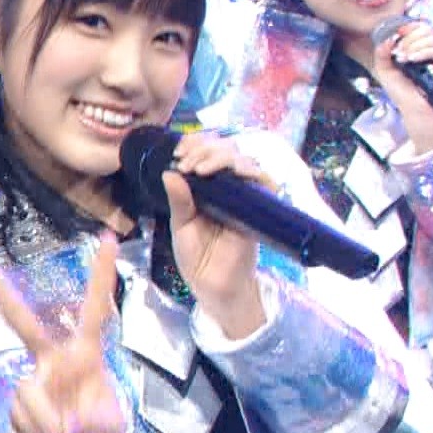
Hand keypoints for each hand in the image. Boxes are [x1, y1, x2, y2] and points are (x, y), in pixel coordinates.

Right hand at [0, 233, 127, 432]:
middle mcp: (52, 360)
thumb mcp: (112, 430)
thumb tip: (68, 424)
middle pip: (23, 322)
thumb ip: (98, 423)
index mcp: (84, 354)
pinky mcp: (14, 407)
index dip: (102, 275)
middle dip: (2, 293)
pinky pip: (22, 420)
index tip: (110, 237)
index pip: (95, 309)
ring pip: (28, 396)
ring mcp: (30, 382)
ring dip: (50, 429)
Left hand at [162, 132, 271, 337]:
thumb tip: (168, 172)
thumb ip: (178, 201)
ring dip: (220, 156)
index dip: (195, 145)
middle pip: (226, 149)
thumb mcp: (181, 227)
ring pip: (243, 159)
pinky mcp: (260, 207)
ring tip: (198, 169)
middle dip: (204, 148)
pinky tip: (225, 175)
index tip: (178, 153)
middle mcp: (227, 187)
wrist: (215, 287)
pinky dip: (247, 171)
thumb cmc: (196, 259)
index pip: (206, 152)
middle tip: (186, 162)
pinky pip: (263, 180)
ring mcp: (245, 196)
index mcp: (206, 187)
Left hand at [373, 21, 432, 152]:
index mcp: (421, 49)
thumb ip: (381, 54)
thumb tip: (387, 39)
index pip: (420, 28)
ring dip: (414, 45)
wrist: (414, 111)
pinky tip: (412, 60)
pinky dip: (424, 52)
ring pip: (432, 38)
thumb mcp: (386, 71)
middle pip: (426, 29)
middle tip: (399, 53)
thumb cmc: (403, 93)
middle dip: (408, 39)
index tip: (397, 34)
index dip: (409, 27)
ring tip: (404, 59)